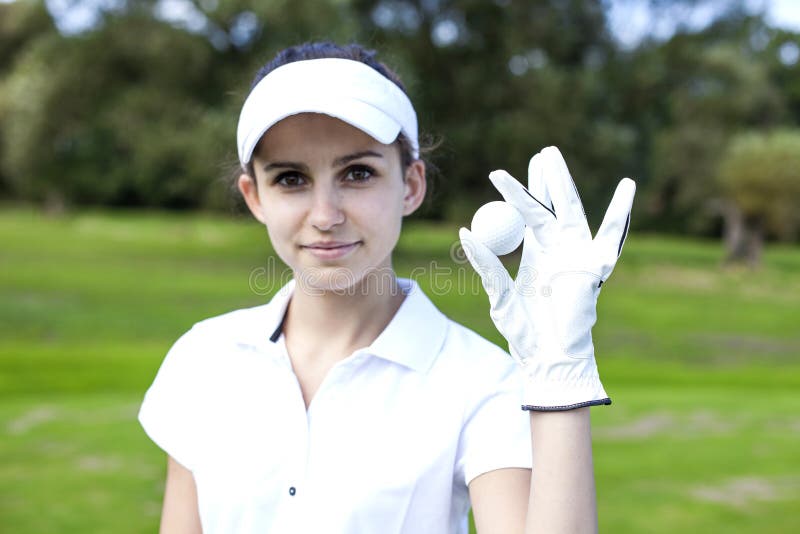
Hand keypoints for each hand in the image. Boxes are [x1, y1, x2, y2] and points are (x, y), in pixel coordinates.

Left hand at [459, 146, 634, 410]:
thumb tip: (466, 231)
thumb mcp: (499, 295)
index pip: (527, 215)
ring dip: (563, 184)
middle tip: (543, 150)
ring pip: (572, 212)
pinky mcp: (595, 268)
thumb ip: (487, 264)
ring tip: (553, 156)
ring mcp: (577, 256)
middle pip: (552, 206)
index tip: (501, 173)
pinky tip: (628, 189)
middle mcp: (557, 250)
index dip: (519, 192)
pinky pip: (610, 237)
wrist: (548, 357)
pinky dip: (620, 213)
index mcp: (535, 254)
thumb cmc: (524, 331)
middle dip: (547, 178)